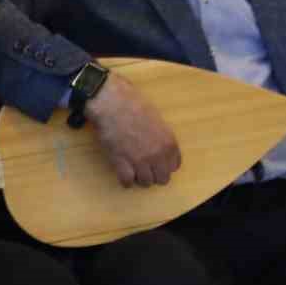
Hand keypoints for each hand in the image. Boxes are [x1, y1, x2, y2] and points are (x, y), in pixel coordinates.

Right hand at [84, 73, 180, 187]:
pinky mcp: (121, 162)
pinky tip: (123, 172)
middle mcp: (158, 155)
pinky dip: (125, 180)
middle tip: (144, 167)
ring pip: (145, 182)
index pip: (174, 166)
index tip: (156, 162)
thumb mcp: (156, 119)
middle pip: (162, 179)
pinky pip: (127, 181)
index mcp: (168, 143)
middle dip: (153, 174)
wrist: (111, 102)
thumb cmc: (132, 103)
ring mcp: (140, 160)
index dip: (164, 165)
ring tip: (132, 169)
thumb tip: (158, 145)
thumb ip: (161, 136)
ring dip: (139, 178)